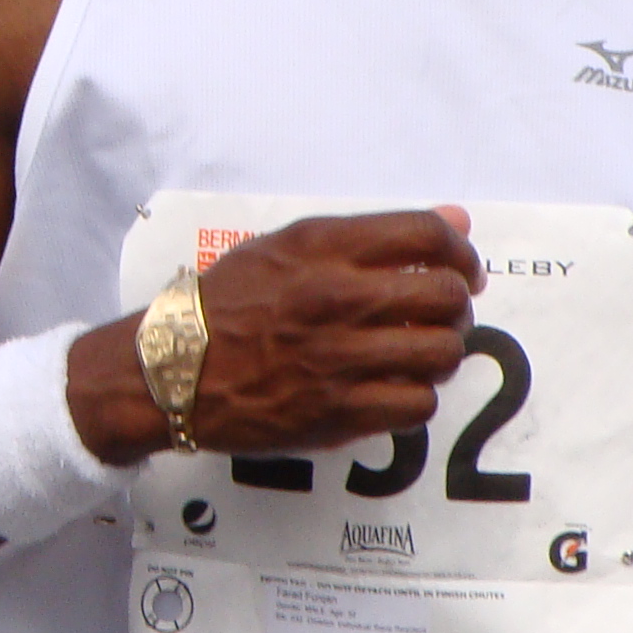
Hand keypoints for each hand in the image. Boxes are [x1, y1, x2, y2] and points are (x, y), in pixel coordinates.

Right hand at [73, 209, 480, 465]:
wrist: (172, 367)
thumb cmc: (228, 301)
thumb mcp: (287, 248)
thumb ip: (370, 236)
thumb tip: (456, 220)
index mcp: (320, 249)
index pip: (424, 235)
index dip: (459, 253)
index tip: (461, 269)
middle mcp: (335, 298)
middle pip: (444, 296)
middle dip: (455, 305)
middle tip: (440, 314)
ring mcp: (339, 358)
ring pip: (440, 353)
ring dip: (439, 352)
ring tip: (417, 352)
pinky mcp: (339, 411)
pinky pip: (418, 404)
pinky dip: (416, 396)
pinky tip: (394, 387)